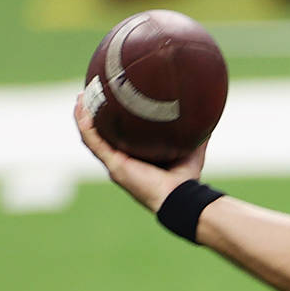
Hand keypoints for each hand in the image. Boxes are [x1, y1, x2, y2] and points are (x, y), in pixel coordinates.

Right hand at [74, 95, 208, 212]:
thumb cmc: (187, 178)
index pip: (118, 136)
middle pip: (100, 134)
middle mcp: (122, 160)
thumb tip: (209, 114)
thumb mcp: (192, 148)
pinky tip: (82, 109)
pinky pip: (94, 142)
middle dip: (93, 116)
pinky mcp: (114, 166)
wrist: (181, 196)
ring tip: (80, 98)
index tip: (110, 100)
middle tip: (89, 94)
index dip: (112, 120)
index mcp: (135, 157)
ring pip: (92, 136)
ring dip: (83, 117)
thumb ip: (197, 133)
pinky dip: (85, 125)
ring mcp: (115, 163)